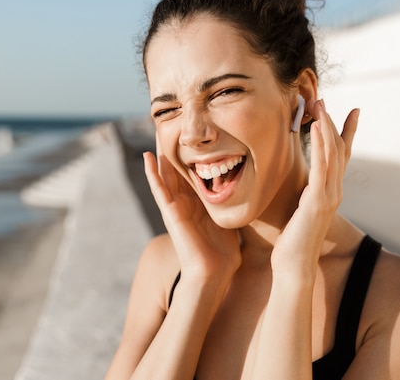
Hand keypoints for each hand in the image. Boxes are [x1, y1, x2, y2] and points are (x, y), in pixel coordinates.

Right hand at [143, 145, 240, 282]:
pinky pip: (159, 189)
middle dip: (174, 150)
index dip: (192, 155)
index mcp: (199, 204)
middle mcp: (185, 203)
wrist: (214, 273)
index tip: (193, 135)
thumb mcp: (230, 220)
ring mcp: (175, 207)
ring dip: (160, 155)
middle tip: (171, 125)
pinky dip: (152, 173)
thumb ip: (234, 207)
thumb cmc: (223, 252)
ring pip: (165, 175)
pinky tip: (147, 157)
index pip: (193, 173)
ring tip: (156, 133)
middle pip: (177, 170)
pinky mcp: (170, 213)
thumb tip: (251, 195)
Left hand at [271, 100, 358, 275]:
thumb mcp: (299, 210)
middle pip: (338, 149)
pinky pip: (321, 167)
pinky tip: (317, 126)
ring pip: (331, 153)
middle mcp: (334, 191)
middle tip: (324, 99)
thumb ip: (304, 194)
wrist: (294, 266)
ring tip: (320, 105)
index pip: (342, 156)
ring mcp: (329, 196)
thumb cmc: (292, 240)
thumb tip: (301, 183)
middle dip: (333, 122)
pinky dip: (322, 144)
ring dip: (326, 127)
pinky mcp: (318, 201)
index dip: (347, 132)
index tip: (353, 111)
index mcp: (330, 192)